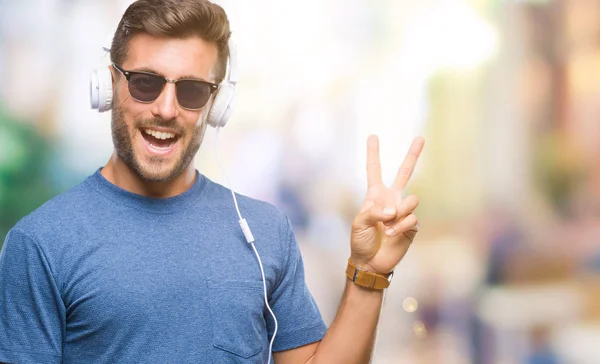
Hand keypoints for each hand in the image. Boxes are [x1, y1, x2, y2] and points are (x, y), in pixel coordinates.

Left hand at [350, 135, 424, 273]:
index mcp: (375, 195)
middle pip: (405, 173)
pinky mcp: (412, 225)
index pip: (374, 170)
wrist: (371, 262)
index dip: (373, 154)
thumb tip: (393, 209)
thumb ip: (374, 212)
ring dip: (398, 212)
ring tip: (386, 225)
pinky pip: (412, 218)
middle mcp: (391, 199)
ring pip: (412, 199)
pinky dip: (400, 226)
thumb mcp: (359, 223)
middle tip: (420, 137)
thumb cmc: (360, 241)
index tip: (372, 136)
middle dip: (413, 155)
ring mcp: (403, 211)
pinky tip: (391, 234)